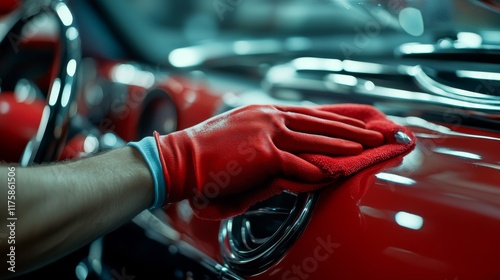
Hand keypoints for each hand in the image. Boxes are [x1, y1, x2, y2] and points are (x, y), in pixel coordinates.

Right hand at [153, 104, 383, 208]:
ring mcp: (267, 133)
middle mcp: (268, 117)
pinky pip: (298, 165)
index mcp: (263, 111)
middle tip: (372, 132)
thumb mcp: (236, 132)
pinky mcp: (264, 153)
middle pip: (317, 121)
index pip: (306, 112)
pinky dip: (317, 172)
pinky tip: (334, 174)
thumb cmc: (205, 151)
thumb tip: (281, 146)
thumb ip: (261, 135)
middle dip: (348, 128)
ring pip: (314, 139)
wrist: (180, 159)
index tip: (350, 122)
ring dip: (343, 145)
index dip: (331, 118)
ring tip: (364, 148)